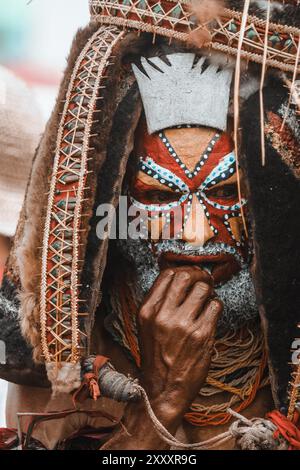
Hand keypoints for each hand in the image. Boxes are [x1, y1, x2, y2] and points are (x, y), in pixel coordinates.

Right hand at [137, 266, 222, 422]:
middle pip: (186, 276)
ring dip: (209, 292)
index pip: (167, 274)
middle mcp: (163, 315)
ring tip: (207, 301)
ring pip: (203, 289)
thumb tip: (181, 278)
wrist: (162, 389)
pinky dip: (216, 307)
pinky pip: (215, 306)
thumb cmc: (157, 356)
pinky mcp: (201, 335)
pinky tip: (211, 315)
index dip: (183, 271)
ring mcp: (183, 325)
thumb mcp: (147, 326)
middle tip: (204, 282)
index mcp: (147, 310)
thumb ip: (159, 302)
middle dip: (199, 276)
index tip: (191, 276)